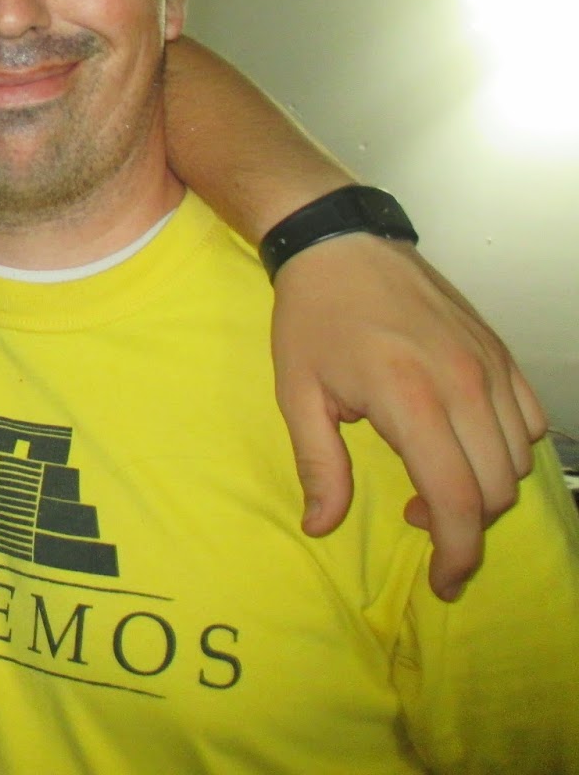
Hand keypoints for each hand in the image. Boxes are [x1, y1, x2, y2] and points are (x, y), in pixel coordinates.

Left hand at [270, 232, 546, 601]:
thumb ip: (318, 465)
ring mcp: (490, 365)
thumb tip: (321, 526)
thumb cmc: (312, 318)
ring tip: (433, 482)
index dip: (457, 554)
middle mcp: (465, 384)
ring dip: (485, 489)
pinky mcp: (500, 351)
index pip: (458, 500)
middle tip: (419, 522)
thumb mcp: (297, 393)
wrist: (339, 245)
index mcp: (411, 400)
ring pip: (518, 460)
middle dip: (467, 528)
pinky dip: (507, 449)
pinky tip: (462, 444)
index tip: (444, 582)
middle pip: (497, 490)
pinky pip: (529, 420)